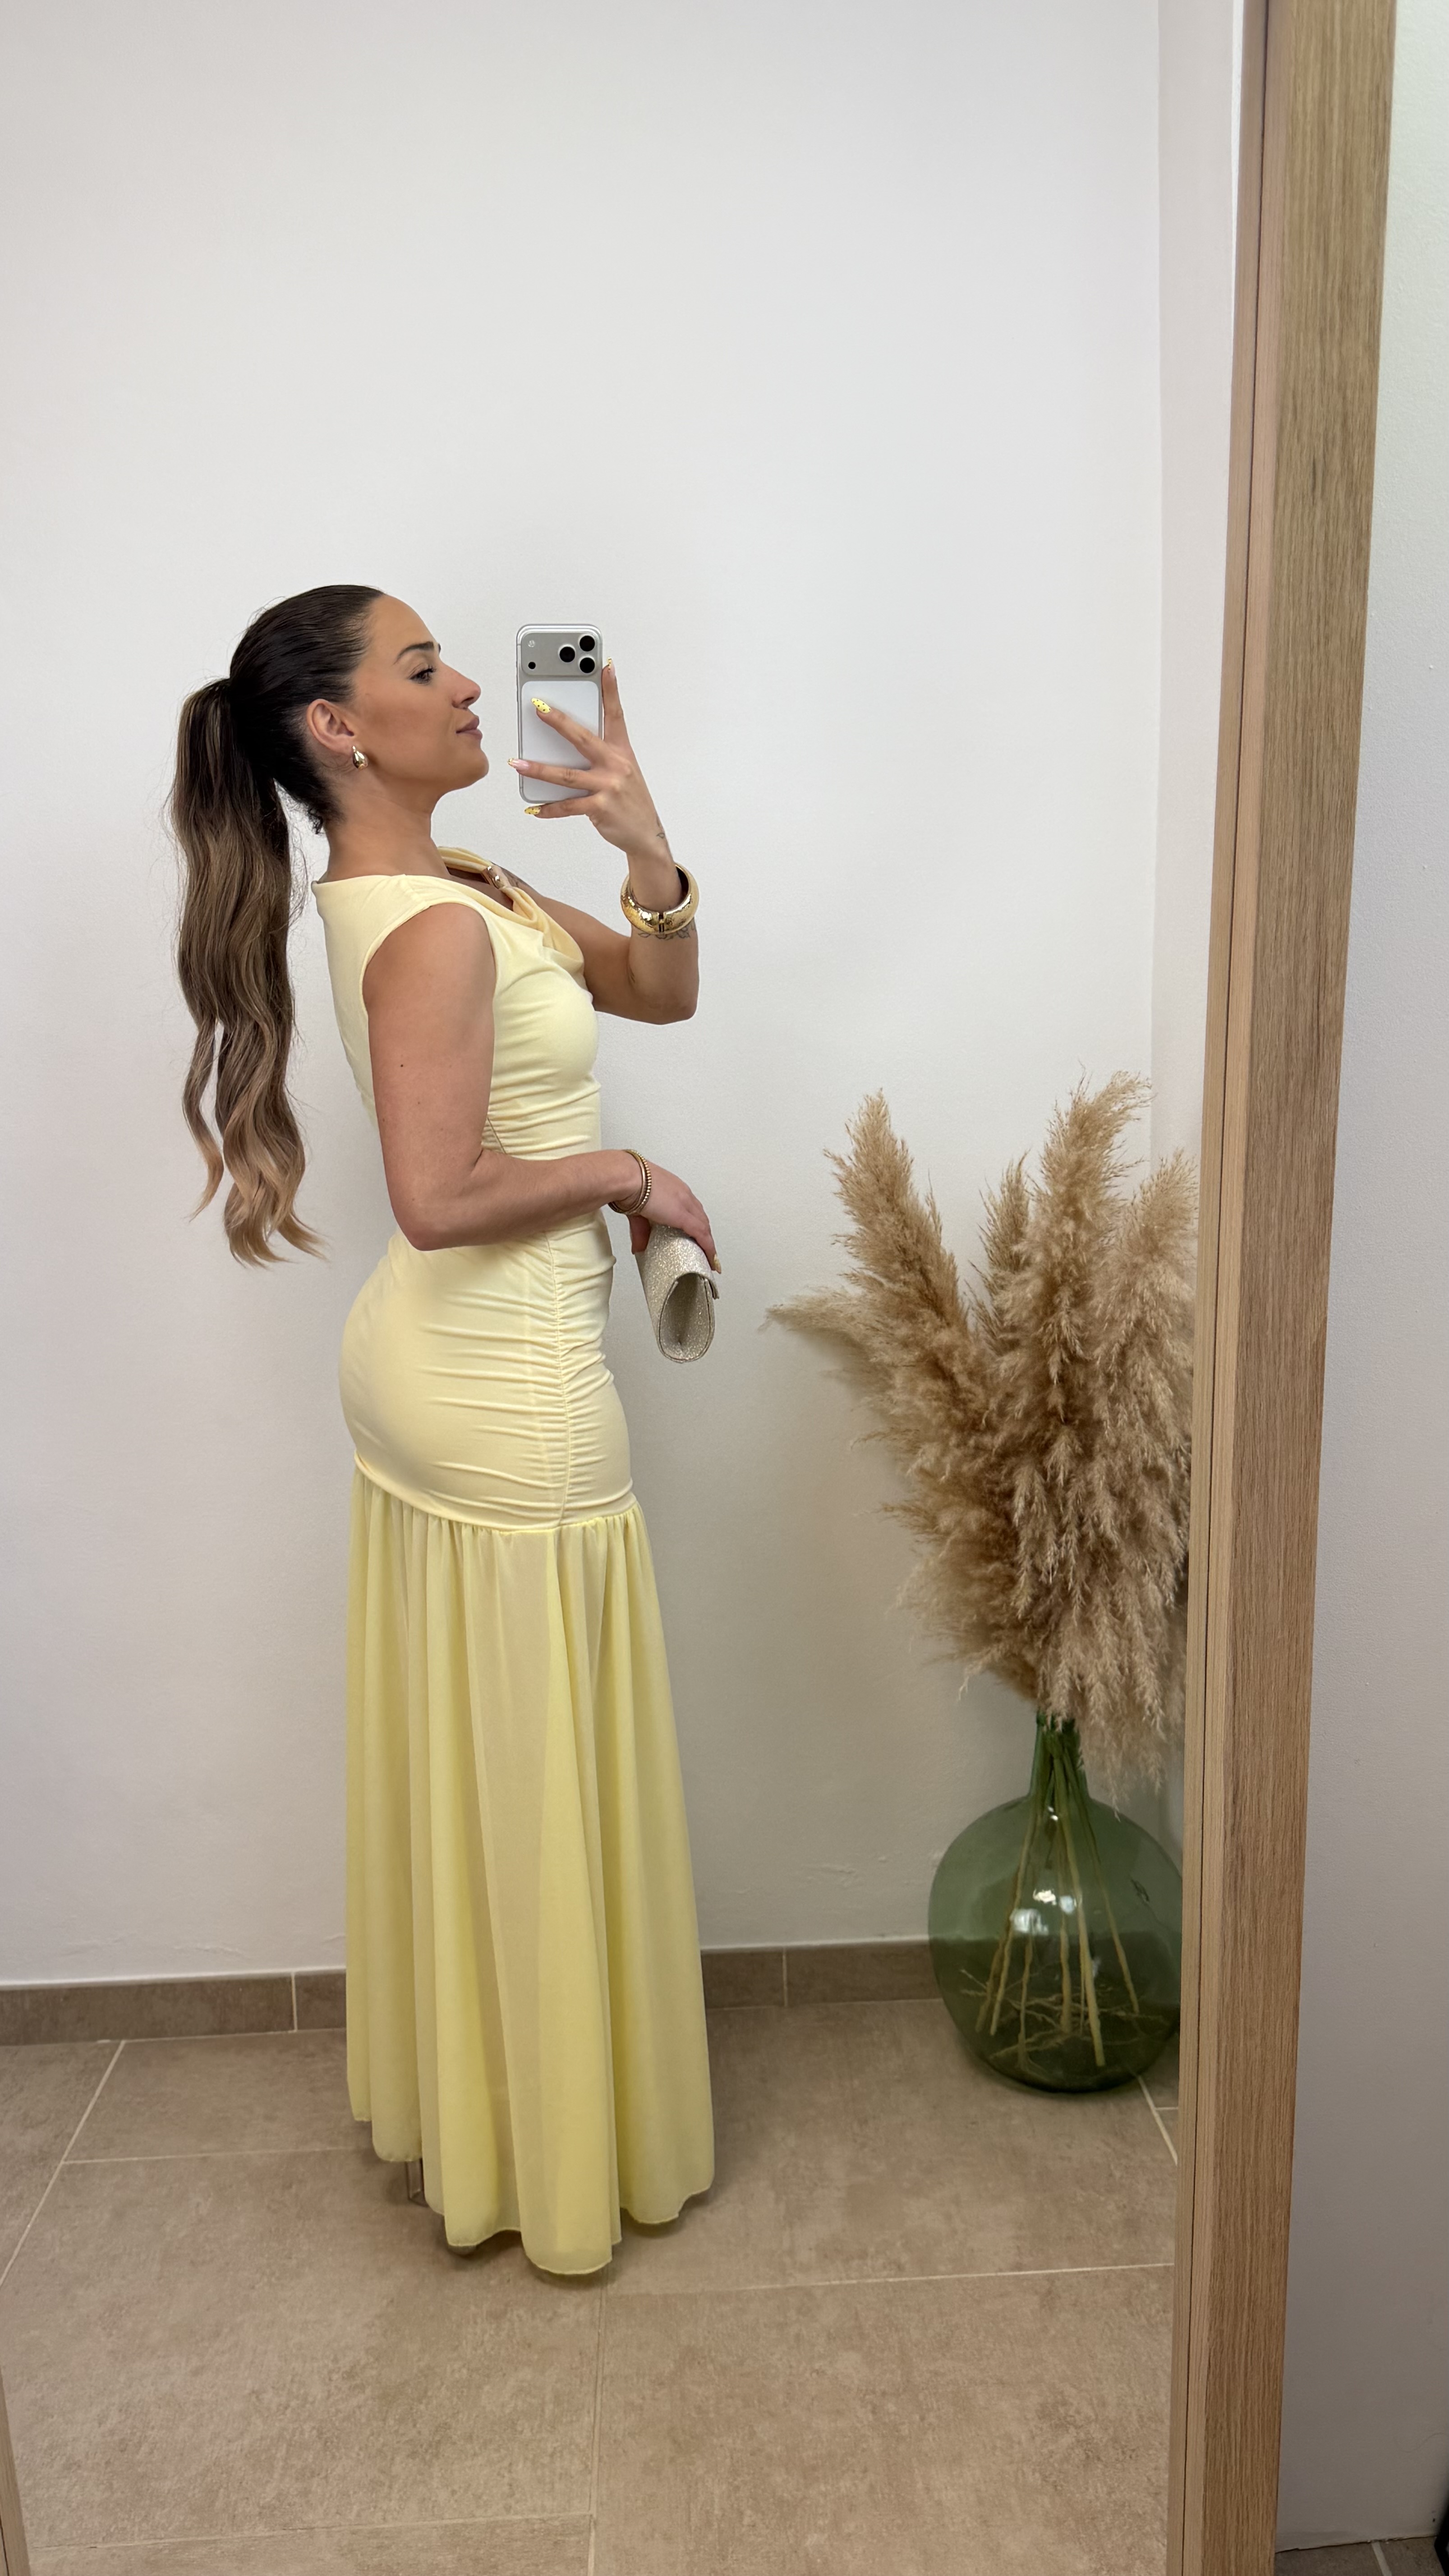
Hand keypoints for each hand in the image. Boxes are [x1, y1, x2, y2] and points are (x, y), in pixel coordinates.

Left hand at [509, 664, 673, 872]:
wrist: (646, 834)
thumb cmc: (629, 800)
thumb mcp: (622, 771)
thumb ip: (599, 756)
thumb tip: (565, 747)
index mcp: (622, 751)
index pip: (615, 714)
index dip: (611, 689)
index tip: (605, 665)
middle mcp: (617, 765)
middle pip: (582, 738)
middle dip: (559, 721)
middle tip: (538, 707)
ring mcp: (609, 786)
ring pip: (568, 775)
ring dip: (539, 769)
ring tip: (518, 764)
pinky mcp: (601, 808)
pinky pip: (568, 806)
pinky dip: (549, 808)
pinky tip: (534, 808)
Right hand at [617, 1160, 718, 1270]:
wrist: (626, 1178)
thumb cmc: (628, 1185)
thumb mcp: (637, 1212)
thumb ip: (640, 1232)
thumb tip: (639, 1248)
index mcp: (674, 1188)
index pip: (692, 1207)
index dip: (697, 1222)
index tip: (698, 1233)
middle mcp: (684, 1194)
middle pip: (701, 1217)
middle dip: (705, 1233)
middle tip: (704, 1247)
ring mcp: (685, 1203)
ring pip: (704, 1226)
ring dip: (708, 1241)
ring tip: (709, 1257)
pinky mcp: (683, 1215)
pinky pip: (702, 1234)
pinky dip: (708, 1247)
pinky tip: (710, 1258)